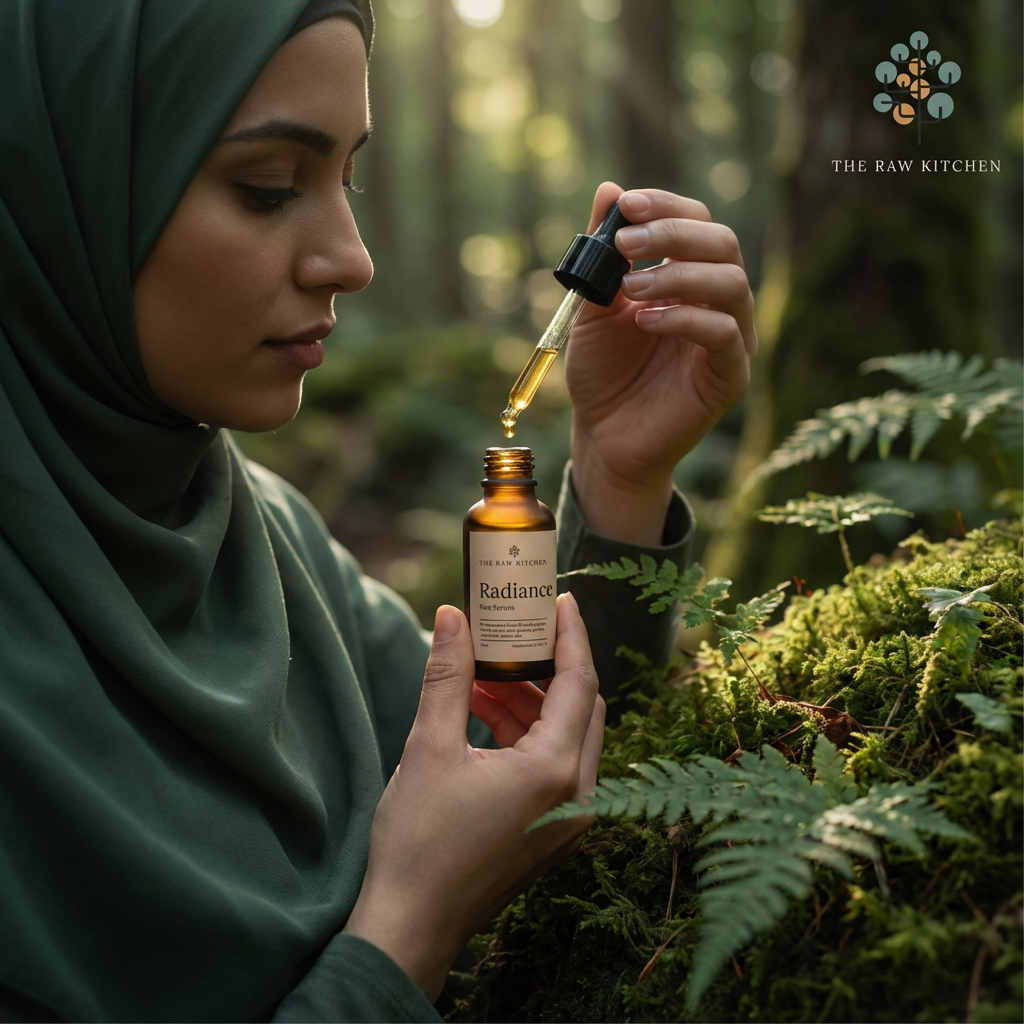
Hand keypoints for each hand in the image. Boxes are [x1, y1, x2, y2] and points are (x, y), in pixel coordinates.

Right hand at [343, 594, 604, 1001]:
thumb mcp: (429, 747)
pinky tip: (481, 715)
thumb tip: (453, 616)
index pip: (581, 683)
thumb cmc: (418, 842)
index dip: (571, 635)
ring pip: (567, 737)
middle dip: (549, 666)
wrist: (411, 927)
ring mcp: (569, 820)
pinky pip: (553, 766)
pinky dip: (525, 734)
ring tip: (480, 675)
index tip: (559, 600)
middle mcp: (577, 796)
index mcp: (554, 772)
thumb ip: (448, 676)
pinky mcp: (553, 832)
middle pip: (582, 708)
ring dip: (530, 701)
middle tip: (516, 633)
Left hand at [566, 182, 756, 544]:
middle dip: (673, 234)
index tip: (625, 205)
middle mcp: (716, 302)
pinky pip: (723, 334)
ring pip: (731, 284)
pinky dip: (684, 318)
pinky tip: (644, 320)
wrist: (602, 436)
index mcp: (688, 278)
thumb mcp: (593, 307)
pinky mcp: (730, 376)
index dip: (666, 207)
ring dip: (678, 275)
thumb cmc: (602, 372)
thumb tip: (609, 188)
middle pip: (723, 244)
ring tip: (630, 289)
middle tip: (626, 242)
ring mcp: (730, 338)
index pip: (697, 223)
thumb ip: (603, 255)